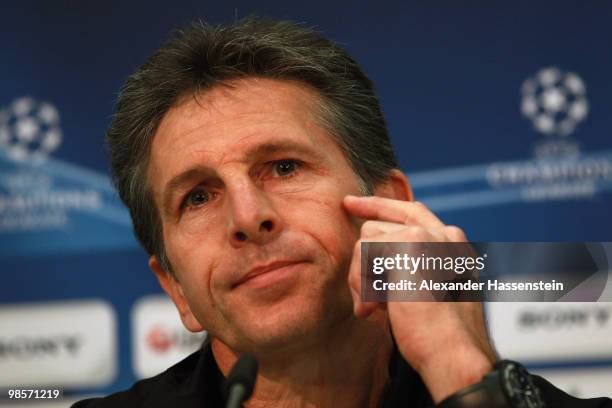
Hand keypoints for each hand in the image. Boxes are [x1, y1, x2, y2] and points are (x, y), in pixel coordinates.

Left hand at [343, 195, 496, 402]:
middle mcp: (442, 234)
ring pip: (367, 239)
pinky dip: (361, 282)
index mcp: (452, 246)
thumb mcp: (432, 294)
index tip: (352, 203)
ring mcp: (426, 235)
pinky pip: (363, 252)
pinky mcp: (408, 242)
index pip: (411, 210)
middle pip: (378, 227)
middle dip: (363, 265)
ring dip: (362, 278)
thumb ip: (413, 268)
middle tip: (367, 301)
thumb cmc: (442, 336)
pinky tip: (378, 307)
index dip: (378, 205)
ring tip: (376, 309)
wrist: (453, 353)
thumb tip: (375, 261)